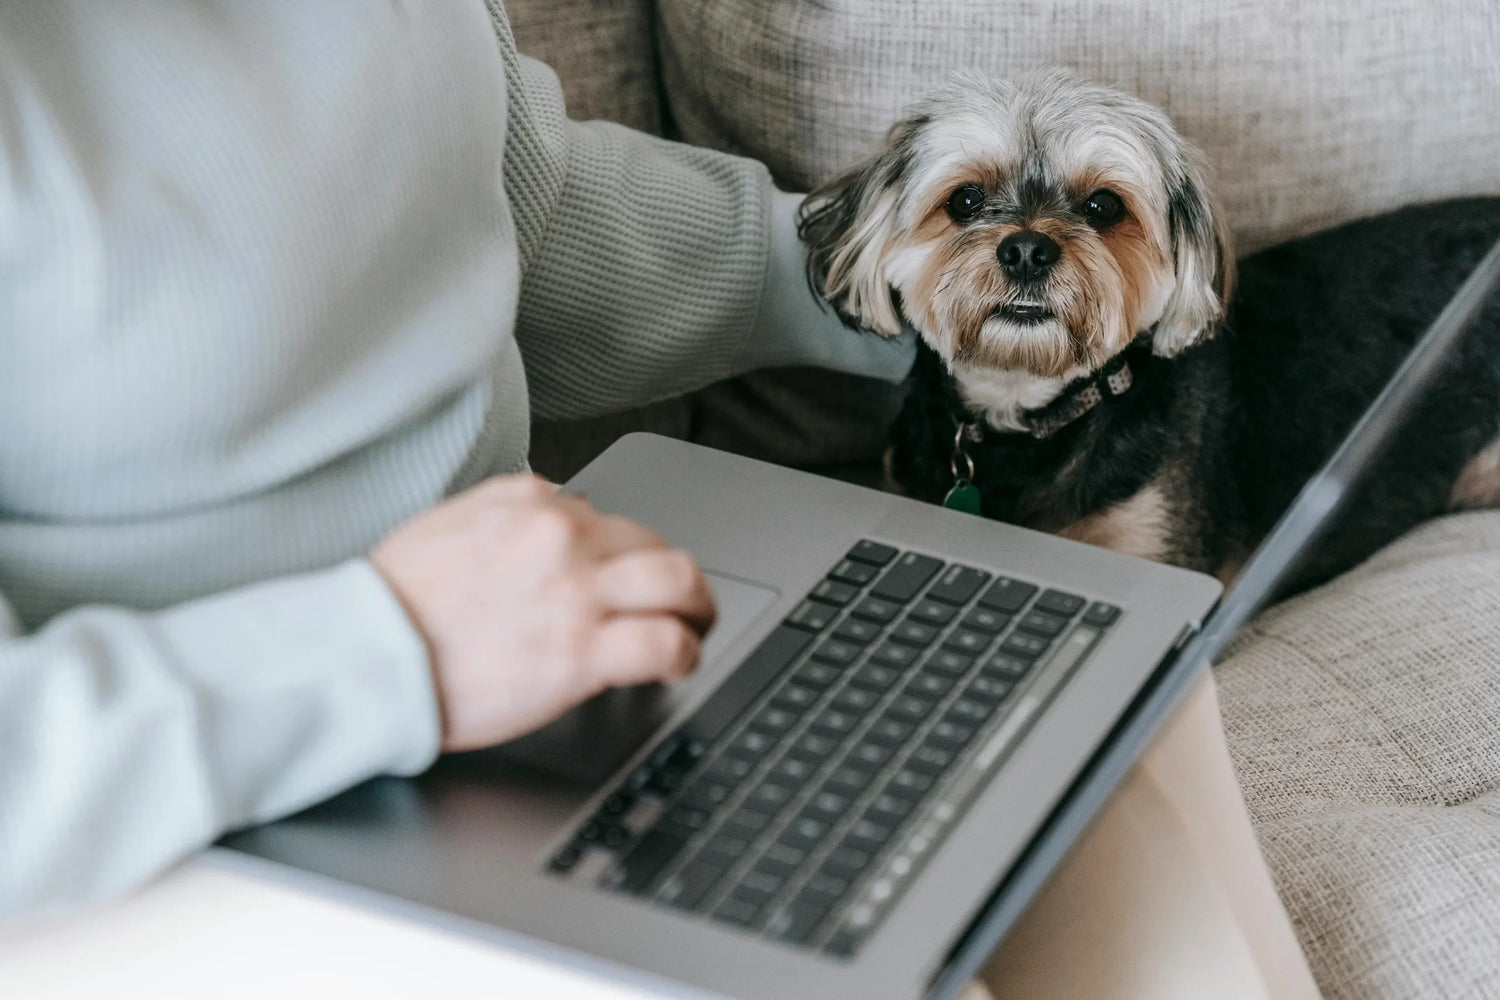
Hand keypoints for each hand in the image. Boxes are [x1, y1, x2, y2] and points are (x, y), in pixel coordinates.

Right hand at [369, 474, 715, 751]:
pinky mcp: (583, 651)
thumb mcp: (451, 522)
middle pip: (654, 545)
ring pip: (679, 582)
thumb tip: (553, 511)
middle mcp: (563, 536)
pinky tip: (679, 665)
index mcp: (531, 503)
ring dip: (697, 607)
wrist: (367, 656)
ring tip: (695, 628)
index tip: (623, 579)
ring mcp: (578, 592)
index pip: (605, 517)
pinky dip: (685, 654)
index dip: (621, 554)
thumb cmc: (393, 603)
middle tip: (680, 604)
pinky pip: (665, 643)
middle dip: (674, 577)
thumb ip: (510, 512)